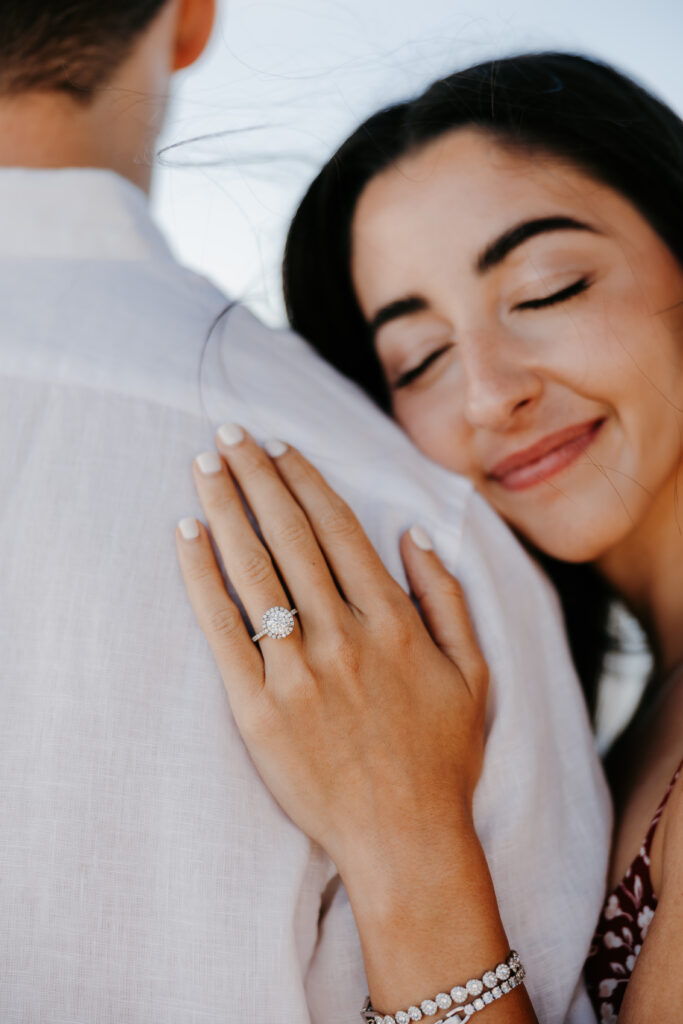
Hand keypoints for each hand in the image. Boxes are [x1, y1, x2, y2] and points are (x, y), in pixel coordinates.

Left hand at [175, 424, 488, 874]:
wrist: (406, 841)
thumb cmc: (442, 759)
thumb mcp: (474, 673)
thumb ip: (447, 597)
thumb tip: (414, 533)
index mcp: (394, 621)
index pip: (339, 529)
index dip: (304, 480)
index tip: (279, 446)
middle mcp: (345, 635)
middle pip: (291, 536)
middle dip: (257, 477)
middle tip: (227, 434)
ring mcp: (299, 671)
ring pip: (255, 570)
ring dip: (226, 510)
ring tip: (203, 466)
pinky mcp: (260, 709)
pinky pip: (223, 630)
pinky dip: (202, 578)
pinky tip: (186, 535)